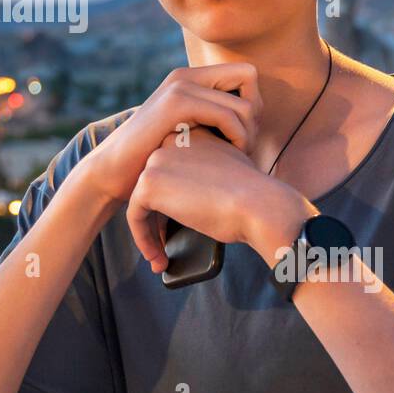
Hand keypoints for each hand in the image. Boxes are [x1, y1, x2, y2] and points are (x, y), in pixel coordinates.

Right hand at [78, 63, 262, 205]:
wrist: (112, 171)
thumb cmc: (154, 159)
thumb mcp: (186, 132)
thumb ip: (210, 120)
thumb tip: (252, 121)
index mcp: (189, 79)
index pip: (245, 73)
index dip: (253, 102)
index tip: (241, 134)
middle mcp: (185, 75)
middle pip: (249, 76)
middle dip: (255, 114)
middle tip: (243, 145)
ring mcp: (180, 86)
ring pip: (244, 101)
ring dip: (249, 133)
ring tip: (236, 155)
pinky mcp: (176, 104)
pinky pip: (228, 115)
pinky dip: (238, 138)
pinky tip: (228, 156)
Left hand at [124, 127, 310, 272]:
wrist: (258, 206)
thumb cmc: (252, 197)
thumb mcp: (229, 171)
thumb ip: (206, 172)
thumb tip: (193, 194)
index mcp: (192, 135)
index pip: (170, 170)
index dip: (171, 201)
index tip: (176, 228)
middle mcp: (171, 141)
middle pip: (154, 186)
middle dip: (156, 219)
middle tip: (166, 246)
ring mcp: (157, 160)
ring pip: (141, 202)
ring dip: (148, 232)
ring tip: (161, 258)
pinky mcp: (148, 183)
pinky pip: (135, 215)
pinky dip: (143, 239)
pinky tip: (158, 258)